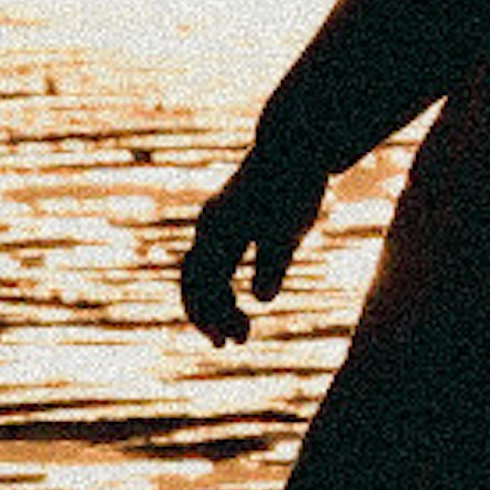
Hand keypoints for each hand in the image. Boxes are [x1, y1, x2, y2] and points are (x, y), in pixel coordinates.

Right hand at [180, 156, 318, 345]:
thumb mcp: (289, 228)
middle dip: (207, 315)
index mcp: (218, 229)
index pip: (202, 283)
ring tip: (239, 331)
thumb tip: (262, 299)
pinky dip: (220, 287)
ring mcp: (216, 223)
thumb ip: (274, 263)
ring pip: (202, 272)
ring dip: (214, 304)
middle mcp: (209, 226)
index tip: (230, 340)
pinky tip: (238, 303)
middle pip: (194, 280)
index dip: (212, 315)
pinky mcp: (229, 221)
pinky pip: (213, 261)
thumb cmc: (293, 186)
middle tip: (228, 344)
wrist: (295, 145)